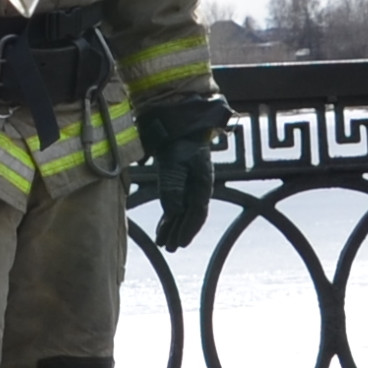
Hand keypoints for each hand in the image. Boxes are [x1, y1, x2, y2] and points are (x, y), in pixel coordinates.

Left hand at [132, 92, 225, 249]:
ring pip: (181, 211)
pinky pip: (174, 202)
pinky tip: (163, 227)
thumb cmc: (179, 138)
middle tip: (170, 248)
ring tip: (164, 243)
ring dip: (173, 227)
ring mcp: (187, 182)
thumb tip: (174, 212)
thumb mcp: (175, 163)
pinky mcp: (176, 179)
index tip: (180, 243)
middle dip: (179, 232)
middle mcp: (197, 184)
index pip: (198, 211)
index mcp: (203, 181)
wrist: (176, 119)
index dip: (189, 229)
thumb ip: (173, 187)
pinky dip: (168, 216)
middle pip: (190, 215)